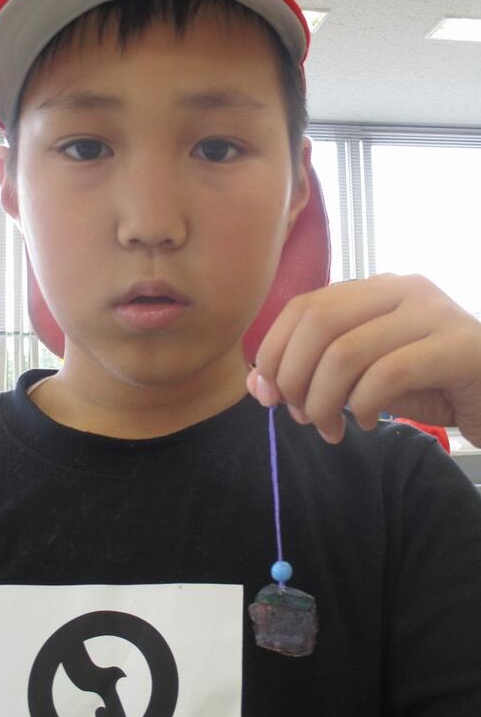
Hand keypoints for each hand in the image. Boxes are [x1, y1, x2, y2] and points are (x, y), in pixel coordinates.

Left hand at [246, 274, 480, 446]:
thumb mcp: (362, 374)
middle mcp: (401, 288)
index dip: (274, 350)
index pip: (303, 306)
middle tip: (299, 416)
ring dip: (324, 401)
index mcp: (373, 287)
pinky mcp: (459, 344)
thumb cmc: (428, 383)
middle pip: (318, 323)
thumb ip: (314, 371)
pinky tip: (367, 424)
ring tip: (329, 429)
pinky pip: (388, 374)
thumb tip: (257, 384)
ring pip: (347, 352)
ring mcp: (433, 311)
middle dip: (294, 377)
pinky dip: (364, 406)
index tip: (266, 394)